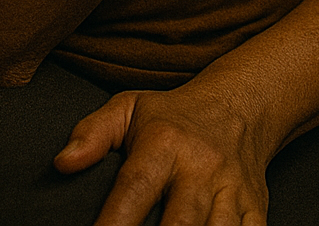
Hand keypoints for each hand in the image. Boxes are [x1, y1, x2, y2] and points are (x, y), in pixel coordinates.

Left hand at [54, 83, 270, 224]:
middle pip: (179, 225)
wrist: (240, 104)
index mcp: (164, 144)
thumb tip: (62, 163)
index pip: (133, 191)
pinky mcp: (256, 208)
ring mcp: (232, 190)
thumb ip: (93, 133)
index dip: (112, 225)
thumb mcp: (129, 109)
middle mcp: (201, 167)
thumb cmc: (174, 116)